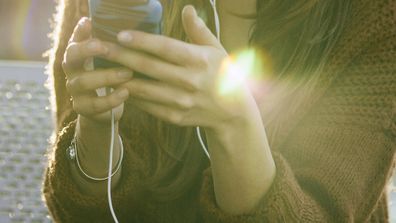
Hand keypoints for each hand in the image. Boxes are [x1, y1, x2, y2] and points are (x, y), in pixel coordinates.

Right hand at [62, 17, 132, 122]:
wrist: (105, 111)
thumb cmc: (110, 79)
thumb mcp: (110, 63)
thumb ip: (112, 49)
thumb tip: (127, 32)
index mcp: (78, 57)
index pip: (75, 40)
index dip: (79, 32)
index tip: (89, 22)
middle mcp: (72, 71)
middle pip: (71, 57)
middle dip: (86, 50)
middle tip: (104, 46)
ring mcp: (75, 91)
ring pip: (84, 81)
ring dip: (107, 76)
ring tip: (127, 73)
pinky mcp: (83, 108)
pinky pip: (95, 104)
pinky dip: (112, 98)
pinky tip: (126, 92)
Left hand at [95, 5, 260, 132]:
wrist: (233, 112)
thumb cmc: (223, 75)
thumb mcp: (217, 50)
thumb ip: (199, 30)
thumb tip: (187, 8)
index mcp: (199, 60)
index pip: (165, 48)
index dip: (141, 41)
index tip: (120, 34)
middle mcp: (189, 81)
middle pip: (148, 67)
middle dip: (121, 56)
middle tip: (99, 48)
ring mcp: (181, 101)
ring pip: (144, 89)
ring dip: (121, 78)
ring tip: (102, 68)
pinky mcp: (175, 117)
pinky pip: (148, 106)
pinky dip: (132, 97)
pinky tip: (119, 88)